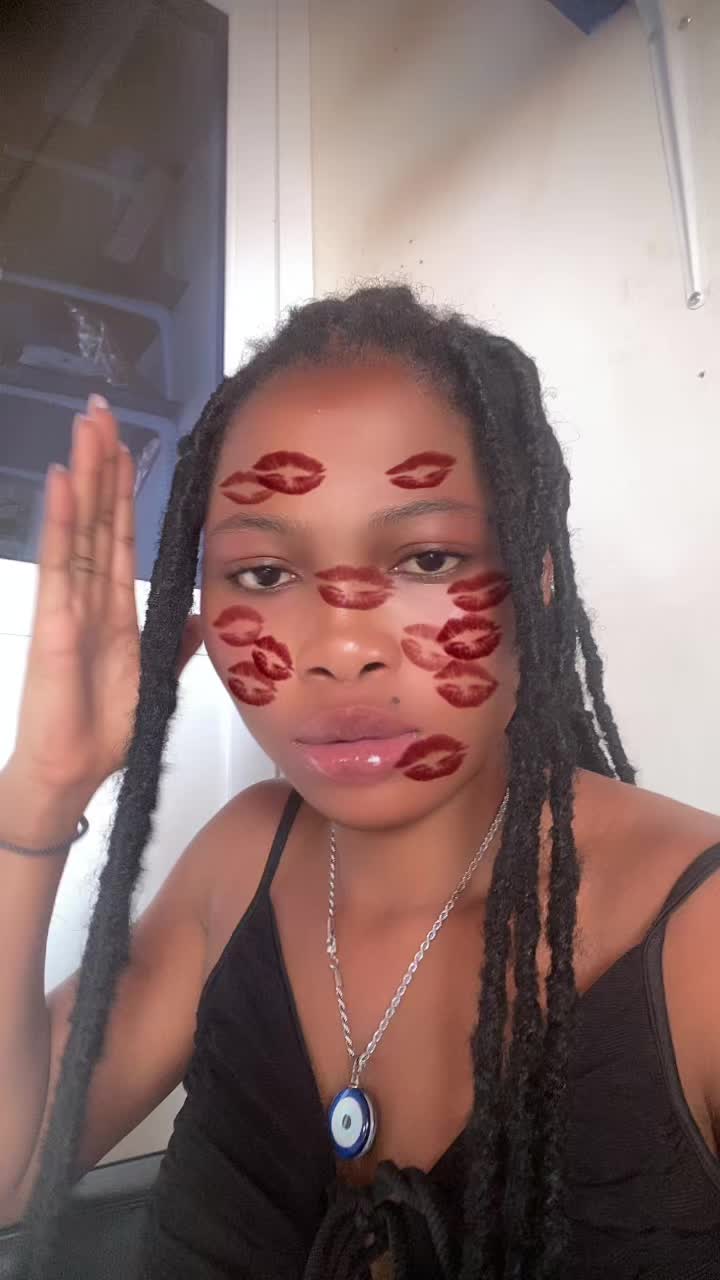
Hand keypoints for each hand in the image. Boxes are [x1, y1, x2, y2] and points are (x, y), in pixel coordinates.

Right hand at [9, 397, 200, 795]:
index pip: (121, 535)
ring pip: (79, 527)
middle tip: (102, 410)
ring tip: (86, 427)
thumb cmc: (101, 728)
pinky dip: (60, 522)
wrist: (73, 770)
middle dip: (101, 463)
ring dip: (83, 475)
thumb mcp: (153, 677)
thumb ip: (174, 642)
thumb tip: (202, 616)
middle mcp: (90, 596)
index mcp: (115, 607)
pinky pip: (60, 565)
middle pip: (98, 518)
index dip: (124, 490)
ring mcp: (69, 605)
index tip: (127, 446)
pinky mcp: (55, 624)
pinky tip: (62, 482)